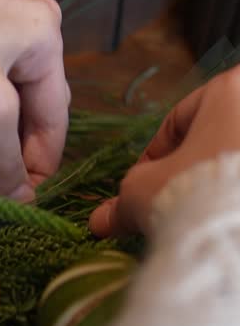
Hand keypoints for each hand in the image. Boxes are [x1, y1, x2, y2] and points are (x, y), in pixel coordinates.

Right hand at [90, 67, 239, 236]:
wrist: (239, 236)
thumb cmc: (190, 194)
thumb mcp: (144, 194)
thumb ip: (123, 201)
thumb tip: (100, 220)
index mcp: (231, 89)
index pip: (180, 120)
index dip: (154, 158)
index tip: (142, 190)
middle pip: (219, 139)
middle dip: (196, 173)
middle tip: (175, 207)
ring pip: (238, 161)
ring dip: (225, 186)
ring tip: (204, 222)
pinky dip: (239, 202)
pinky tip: (230, 228)